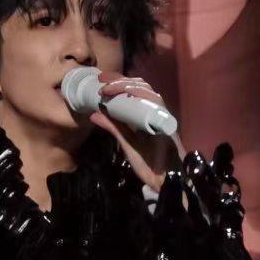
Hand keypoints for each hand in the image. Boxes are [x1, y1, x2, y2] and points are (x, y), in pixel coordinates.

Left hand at [88, 72, 185, 191]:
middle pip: (140, 86)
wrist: (164, 180)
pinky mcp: (167, 121)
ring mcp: (162, 115)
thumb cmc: (148, 162)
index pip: (133, 91)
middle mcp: (155, 111)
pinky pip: (156, 102)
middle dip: (119, 79)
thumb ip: (113, 128)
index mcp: (146, 114)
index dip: (118, 83)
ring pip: (147, 91)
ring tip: (108, 88)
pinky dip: (142, 95)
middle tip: (102, 80)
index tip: (101, 82)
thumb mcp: (126, 142)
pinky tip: (128, 92)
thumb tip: (93, 114)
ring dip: (127, 85)